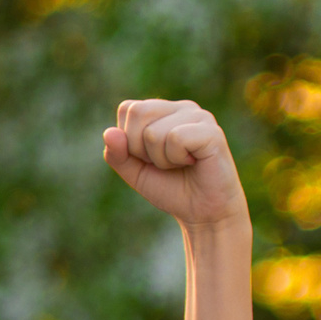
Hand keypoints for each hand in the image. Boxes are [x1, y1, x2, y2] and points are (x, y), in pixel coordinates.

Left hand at [103, 99, 247, 230]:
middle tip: (164, 162)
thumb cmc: (171, 188)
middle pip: (138, 113)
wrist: (202, 211)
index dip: (128, 139)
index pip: (128, 108)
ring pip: (153, 132)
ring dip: (160, 159)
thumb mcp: (134, 172)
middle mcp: (183, 108)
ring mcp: (200, 116)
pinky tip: (192, 163)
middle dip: (139, 148)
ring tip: (180, 164)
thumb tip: (109, 132)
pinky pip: (175, 139)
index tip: (148, 157)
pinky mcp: (212, 131)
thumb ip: (117, 154)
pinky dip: (175, 158)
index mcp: (164, 111)